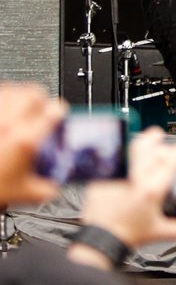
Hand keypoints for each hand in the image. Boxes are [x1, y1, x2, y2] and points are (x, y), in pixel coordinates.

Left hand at [0, 83, 67, 207]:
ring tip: (18, 109)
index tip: (57, 117)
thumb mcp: (24, 194)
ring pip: (12, 90)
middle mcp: (8, 123)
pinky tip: (3, 113)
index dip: (60, 113)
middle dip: (40, 101)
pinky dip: (3, 100)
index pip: (54, 112)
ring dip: (18, 98)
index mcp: (25, 139)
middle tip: (39, 111)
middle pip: (33, 94)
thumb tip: (54, 185)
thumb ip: (46, 187)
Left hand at [75, 129, 175, 260]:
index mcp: (153, 189)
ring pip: (133, 149)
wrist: (101, 239)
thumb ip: (175, 227)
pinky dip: (123, 157)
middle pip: (152, 148)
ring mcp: (120, 176)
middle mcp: (137, 178)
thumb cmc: (126, 235)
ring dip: (143, 141)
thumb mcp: (158, 231)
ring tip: (146, 138)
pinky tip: (126, 158)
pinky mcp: (103, 179)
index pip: (171, 160)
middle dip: (160, 141)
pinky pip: (116, 161)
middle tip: (161, 138)